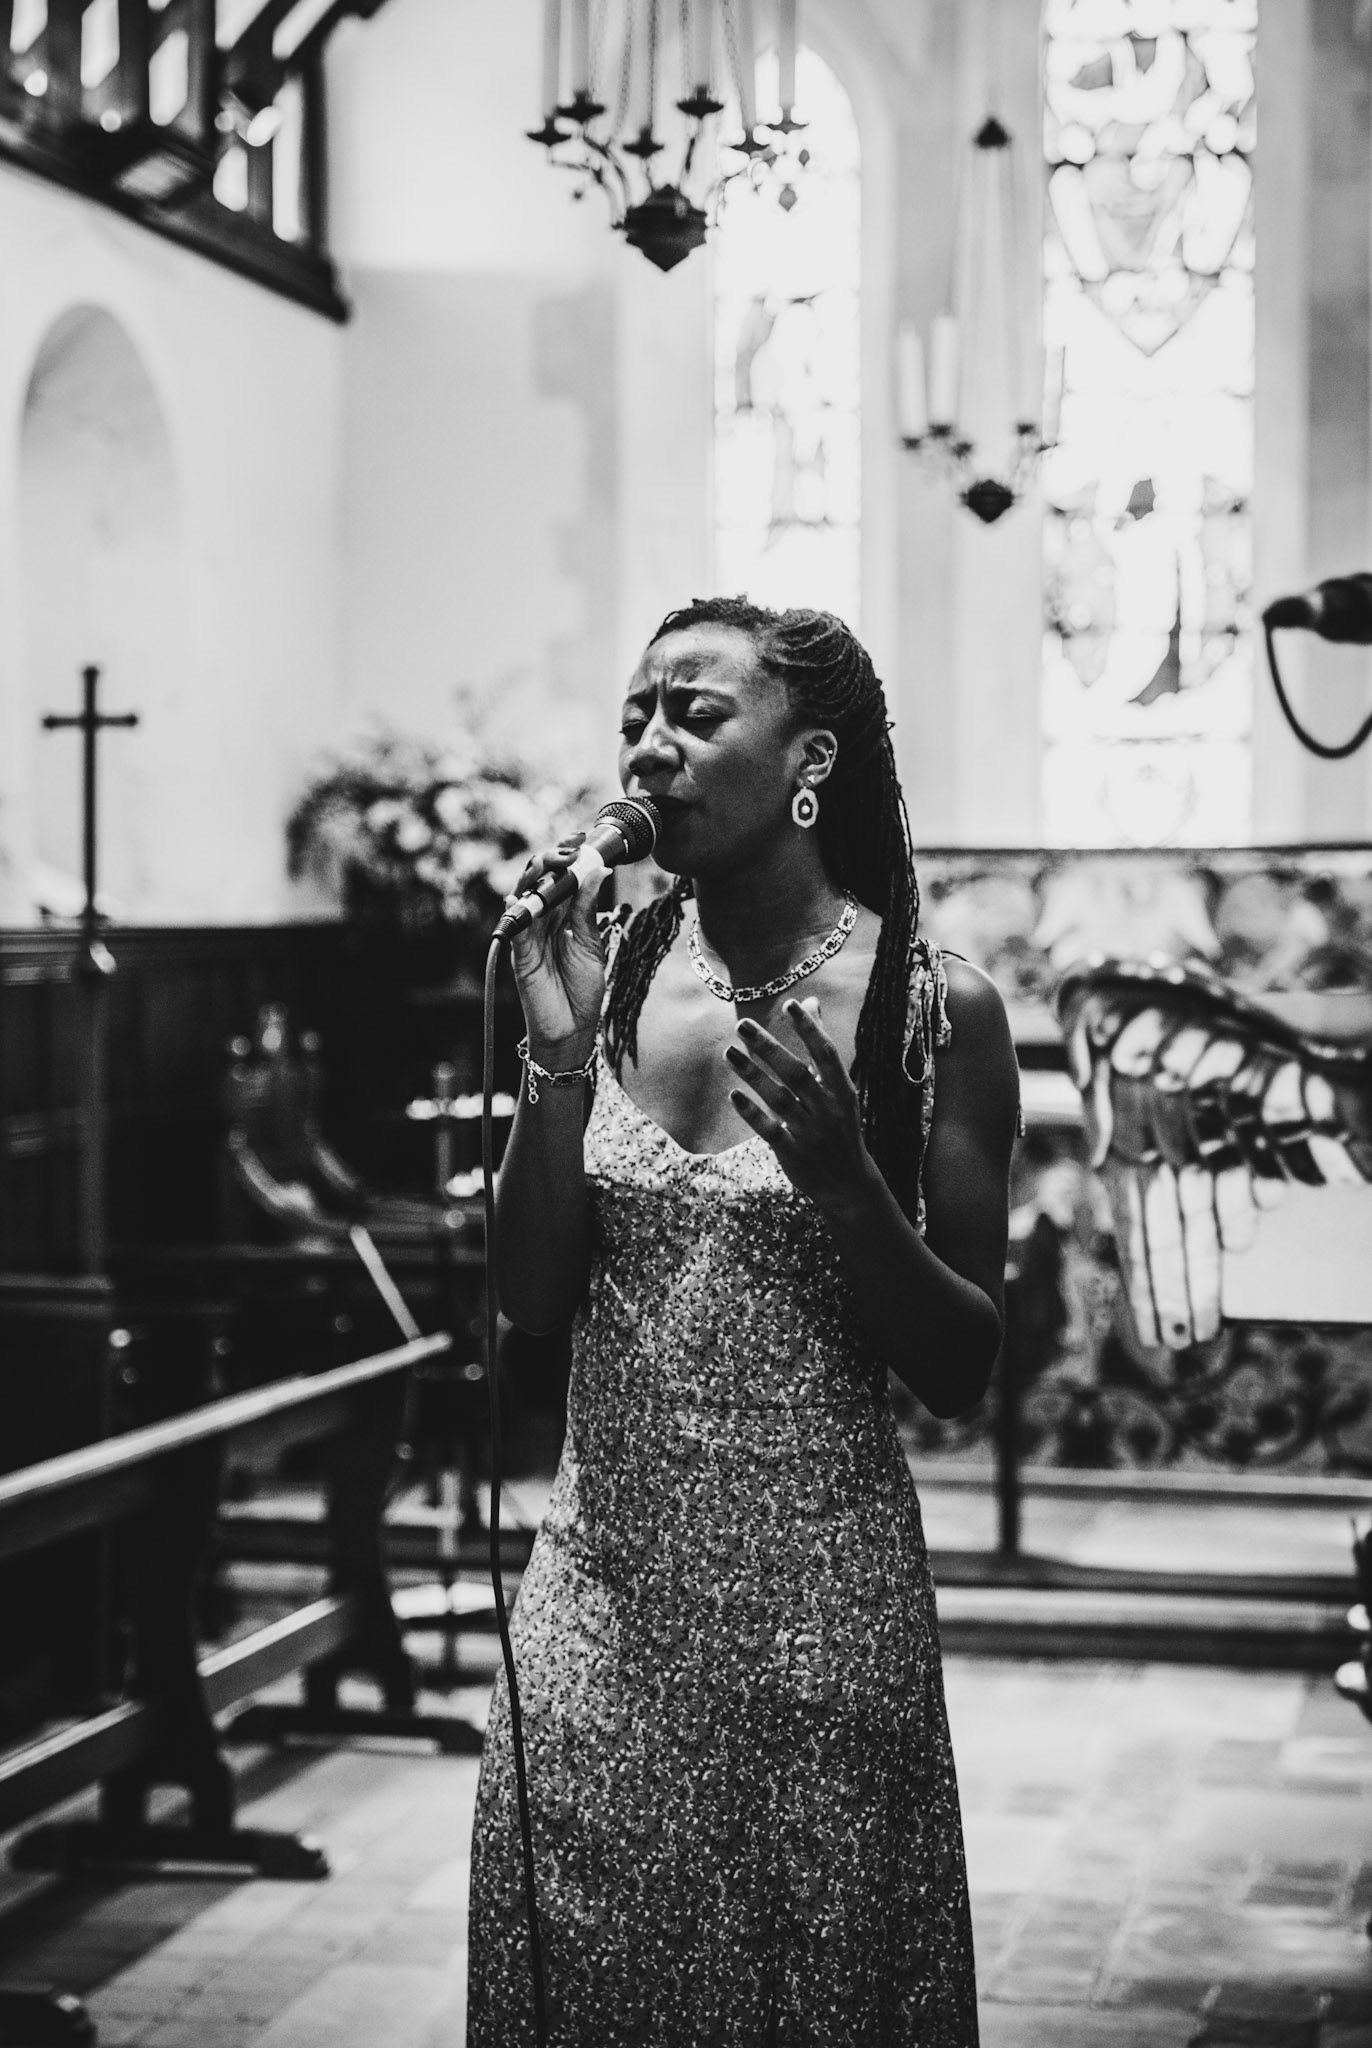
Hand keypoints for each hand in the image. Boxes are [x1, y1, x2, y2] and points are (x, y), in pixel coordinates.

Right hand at [503, 834, 606, 1057]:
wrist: (573, 1028)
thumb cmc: (582, 990)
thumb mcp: (590, 943)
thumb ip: (588, 908)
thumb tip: (599, 870)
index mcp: (562, 918)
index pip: (561, 880)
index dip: (568, 859)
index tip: (583, 841)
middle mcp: (543, 923)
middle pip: (541, 883)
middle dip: (552, 861)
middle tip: (571, 848)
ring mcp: (529, 938)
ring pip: (526, 900)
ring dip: (535, 879)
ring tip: (548, 862)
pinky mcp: (520, 956)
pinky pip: (515, 930)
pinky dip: (516, 913)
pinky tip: (519, 897)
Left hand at [723, 997, 877, 1213]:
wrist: (849, 1184)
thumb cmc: (841, 1128)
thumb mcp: (840, 1091)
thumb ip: (821, 1049)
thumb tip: (811, 1002)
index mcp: (842, 1092)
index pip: (826, 1054)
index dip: (810, 1028)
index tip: (790, 1004)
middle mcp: (828, 1110)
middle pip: (796, 1073)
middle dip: (768, 1047)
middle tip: (742, 1024)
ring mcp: (811, 1133)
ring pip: (779, 1099)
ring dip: (752, 1074)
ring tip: (729, 1052)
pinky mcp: (793, 1154)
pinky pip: (770, 1130)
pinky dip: (752, 1112)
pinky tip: (734, 1095)